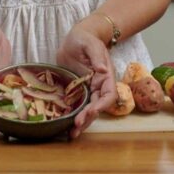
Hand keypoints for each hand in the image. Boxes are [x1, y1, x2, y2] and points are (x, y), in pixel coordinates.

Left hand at [56, 22, 116, 138]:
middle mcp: (98, 86)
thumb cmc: (85, 39)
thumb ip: (96, 56)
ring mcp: (87, 90)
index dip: (101, 106)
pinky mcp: (75, 91)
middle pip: (96, 107)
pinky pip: (76, 106)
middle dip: (88, 118)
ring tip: (72, 134)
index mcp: (105, 77)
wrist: (76, 38)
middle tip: (76, 126)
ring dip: (81, 122)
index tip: (91, 112)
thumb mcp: (90, 45)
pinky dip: (72, 116)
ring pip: (87, 110)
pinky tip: (65, 126)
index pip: (108, 95)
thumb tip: (102, 69)